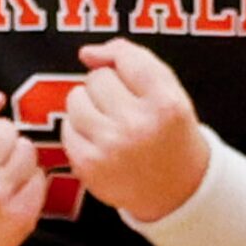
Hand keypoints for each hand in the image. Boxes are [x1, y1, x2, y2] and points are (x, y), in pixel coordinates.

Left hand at [60, 40, 211, 222]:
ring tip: (112, 125)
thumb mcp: (169, 90)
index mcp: (165, 103)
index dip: (126, 67)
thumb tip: (87, 53)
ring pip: (76, 98)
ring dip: (89, 107)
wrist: (179, 192)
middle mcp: (137, 125)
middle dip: (108, 88)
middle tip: (127, 111)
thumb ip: (132, 58)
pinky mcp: (88, 165)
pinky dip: (80, 131)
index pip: (126, 57)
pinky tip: (102, 143)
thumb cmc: (170, 133)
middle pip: (97, 77)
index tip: (136, 84)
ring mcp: (110, 147)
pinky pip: (67, 127)